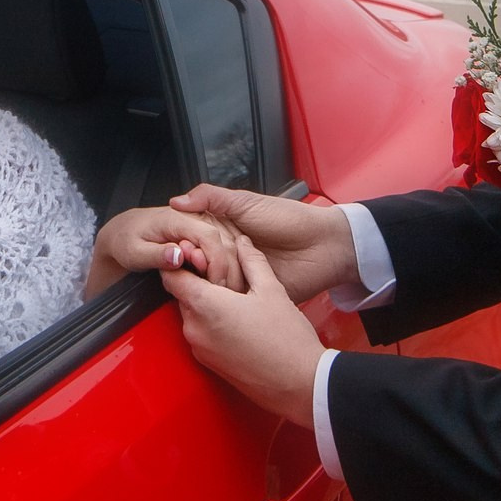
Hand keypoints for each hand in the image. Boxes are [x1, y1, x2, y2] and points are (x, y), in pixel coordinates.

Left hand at [87, 206, 245, 297]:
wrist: (123, 232)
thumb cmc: (125, 241)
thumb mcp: (134, 252)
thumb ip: (156, 254)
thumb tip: (179, 256)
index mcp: (176, 218)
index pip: (209, 236)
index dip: (216, 262)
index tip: (213, 284)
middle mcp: (193, 217)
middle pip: (224, 241)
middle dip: (226, 270)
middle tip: (219, 294)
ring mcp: (200, 224)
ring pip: (229, 246)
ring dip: (229, 270)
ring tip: (221, 292)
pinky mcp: (203, 233)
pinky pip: (223, 249)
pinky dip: (226, 267)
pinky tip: (220, 284)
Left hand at [163, 233, 325, 423]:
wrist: (299, 384)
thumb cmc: (287, 338)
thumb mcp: (272, 289)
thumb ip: (252, 261)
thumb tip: (242, 242)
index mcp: (205, 306)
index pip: (171, 276)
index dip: (181, 261)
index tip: (197, 254)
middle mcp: (193, 328)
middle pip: (181, 295)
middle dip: (198, 282)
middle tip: (223, 273)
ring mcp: (199, 348)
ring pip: (192, 314)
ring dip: (205, 304)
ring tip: (236, 297)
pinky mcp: (208, 363)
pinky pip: (201, 333)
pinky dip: (211, 323)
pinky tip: (238, 320)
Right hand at [167, 184, 359, 301]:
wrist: (323, 247)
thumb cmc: (290, 220)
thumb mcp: (246, 202)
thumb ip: (211, 197)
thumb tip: (176, 200)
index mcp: (222, 229)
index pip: (191, 238)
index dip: (184, 243)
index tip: (181, 246)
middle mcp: (226, 253)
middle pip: (198, 263)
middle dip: (196, 264)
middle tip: (197, 263)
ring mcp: (238, 275)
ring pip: (211, 284)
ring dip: (211, 283)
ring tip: (211, 279)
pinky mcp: (250, 296)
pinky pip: (231, 302)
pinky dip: (226, 300)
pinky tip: (222, 297)